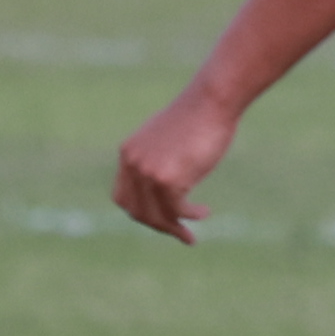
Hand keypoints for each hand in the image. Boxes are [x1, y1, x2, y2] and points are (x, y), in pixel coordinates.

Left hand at [114, 87, 237, 244]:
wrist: (211, 100)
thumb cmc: (199, 116)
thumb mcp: (169, 138)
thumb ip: (161, 158)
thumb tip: (169, 180)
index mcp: (129, 153)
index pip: (123, 196)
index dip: (139, 212)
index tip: (160, 217)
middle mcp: (132, 164)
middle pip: (136, 210)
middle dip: (158, 225)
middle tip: (178, 232)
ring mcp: (148, 173)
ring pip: (155, 214)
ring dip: (174, 228)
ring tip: (190, 235)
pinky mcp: (168, 179)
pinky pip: (176, 209)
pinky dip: (190, 216)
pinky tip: (204, 213)